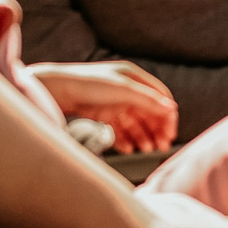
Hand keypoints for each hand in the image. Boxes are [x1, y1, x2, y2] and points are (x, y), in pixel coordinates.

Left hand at [32, 61, 179, 152]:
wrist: (56, 91)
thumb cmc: (88, 84)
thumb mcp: (122, 90)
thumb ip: (147, 100)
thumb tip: (171, 108)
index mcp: (134, 78)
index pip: (159, 97)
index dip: (167, 115)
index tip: (170, 133)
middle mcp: (126, 90)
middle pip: (149, 112)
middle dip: (156, 129)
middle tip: (161, 146)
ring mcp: (114, 103)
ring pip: (135, 123)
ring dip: (143, 136)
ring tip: (146, 150)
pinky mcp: (103, 115)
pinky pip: (120, 130)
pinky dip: (126, 140)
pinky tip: (130, 149)